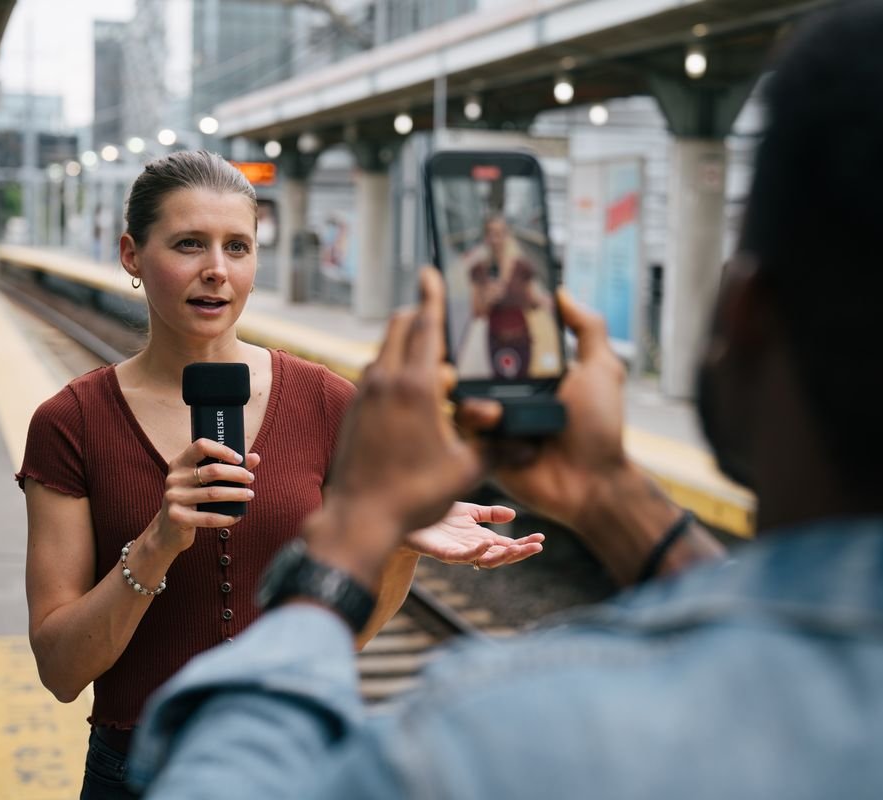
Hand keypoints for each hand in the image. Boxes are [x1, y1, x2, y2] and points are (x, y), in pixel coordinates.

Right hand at [154, 439, 259, 554]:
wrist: (168, 529)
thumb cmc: (192, 499)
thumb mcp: (203, 482)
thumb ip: (228, 467)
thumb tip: (255, 457)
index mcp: (180, 463)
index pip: (201, 446)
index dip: (223, 450)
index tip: (239, 459)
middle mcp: (174, 478)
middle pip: (213, 471)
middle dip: (237, 474)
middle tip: (250, 478)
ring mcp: (174, 497)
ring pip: (214, 494)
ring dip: (236, 494)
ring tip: (249, 495)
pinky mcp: (177, 517)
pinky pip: (208, 517)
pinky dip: (227, 517)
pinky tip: (237, 516)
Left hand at [307, 267, 482, 586]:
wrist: (359, 519)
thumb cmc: (414, 495)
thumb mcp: (466, 471)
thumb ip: (497, 448)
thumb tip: (527, 442)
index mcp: (416, 386)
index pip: (425, 325)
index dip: (432, 296)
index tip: (430, 271)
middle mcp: (385, 381)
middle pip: (400, 328)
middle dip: (420, 316)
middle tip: (441, 323)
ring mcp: (365, 395)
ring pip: (386, 352)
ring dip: (407, 348)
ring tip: (434, 369)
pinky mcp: (355, 411)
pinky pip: (375, 376)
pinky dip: (393, 372)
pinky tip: (409, 396)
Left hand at [401, 501, 544, 568]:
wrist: (405, 515)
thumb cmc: (436, 516)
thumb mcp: (468, 511)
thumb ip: (489, 514)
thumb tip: (514, 516)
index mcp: (480, 539)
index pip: (507, 545)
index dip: (524, 543)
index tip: (541, 538)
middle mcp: (471, 548)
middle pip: (501, 557)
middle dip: (520, 553)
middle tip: (537, 546)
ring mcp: (457, 552)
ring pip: (484, 561)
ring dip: (502, 556)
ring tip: (518, 547)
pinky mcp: (442, 553)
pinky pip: (461, 557)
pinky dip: (475, 552)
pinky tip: (486, 543)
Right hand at [456, 288, 628, 533]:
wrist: (592, 483)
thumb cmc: (599, 428)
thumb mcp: (602, 368)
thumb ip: (587, 328)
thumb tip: (562, 292)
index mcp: (531, 372)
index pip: (498, 341)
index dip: (482, 323)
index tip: (467, 303)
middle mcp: (508, 393)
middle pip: (469, 365)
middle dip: (457, 353)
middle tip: (453, 345)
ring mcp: (493, 421)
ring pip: (458, 393)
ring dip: (465, 389)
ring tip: (484, 395)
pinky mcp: (482, 448)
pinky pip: (462, 429)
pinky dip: (473, 419)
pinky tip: (492, 418)